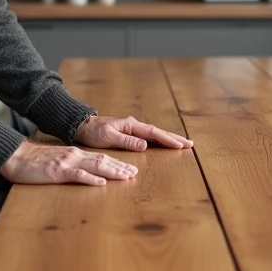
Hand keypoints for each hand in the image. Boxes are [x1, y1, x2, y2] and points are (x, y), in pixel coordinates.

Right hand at [0, 140, 137, 185]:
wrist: (16, 157)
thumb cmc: (35, 162)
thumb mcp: (57, 161)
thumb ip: (71, 165)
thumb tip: (86, 172)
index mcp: (75, 154)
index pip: (101, 158)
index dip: (117, 163)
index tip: (131, 169)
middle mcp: (75, 156)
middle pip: (103, 161)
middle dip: (120, 167)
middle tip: (135, 173)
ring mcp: (67, 163)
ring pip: (95, 166)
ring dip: (112, 172)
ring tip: (126, 176)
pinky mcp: (57, 172)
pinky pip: (77, 175)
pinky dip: (91, 179)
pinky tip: (101, 182)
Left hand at [75, 115, 193, 151]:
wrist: (82, 125)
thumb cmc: (93, 132)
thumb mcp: (108, 137)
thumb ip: (127, 141)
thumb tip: (145, 145)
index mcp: (130, 125)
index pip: (153, 133)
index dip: (167, 139)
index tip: (180, 145)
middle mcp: (134, 125)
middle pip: (158, 132)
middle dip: (174, 138)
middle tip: (190, 144)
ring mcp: (132, 128)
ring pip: (155, 133)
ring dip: (168, 138)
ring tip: (182, 143)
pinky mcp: (129, 132)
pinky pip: (148, 136)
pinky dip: (159, 139)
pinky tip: (164, 142)